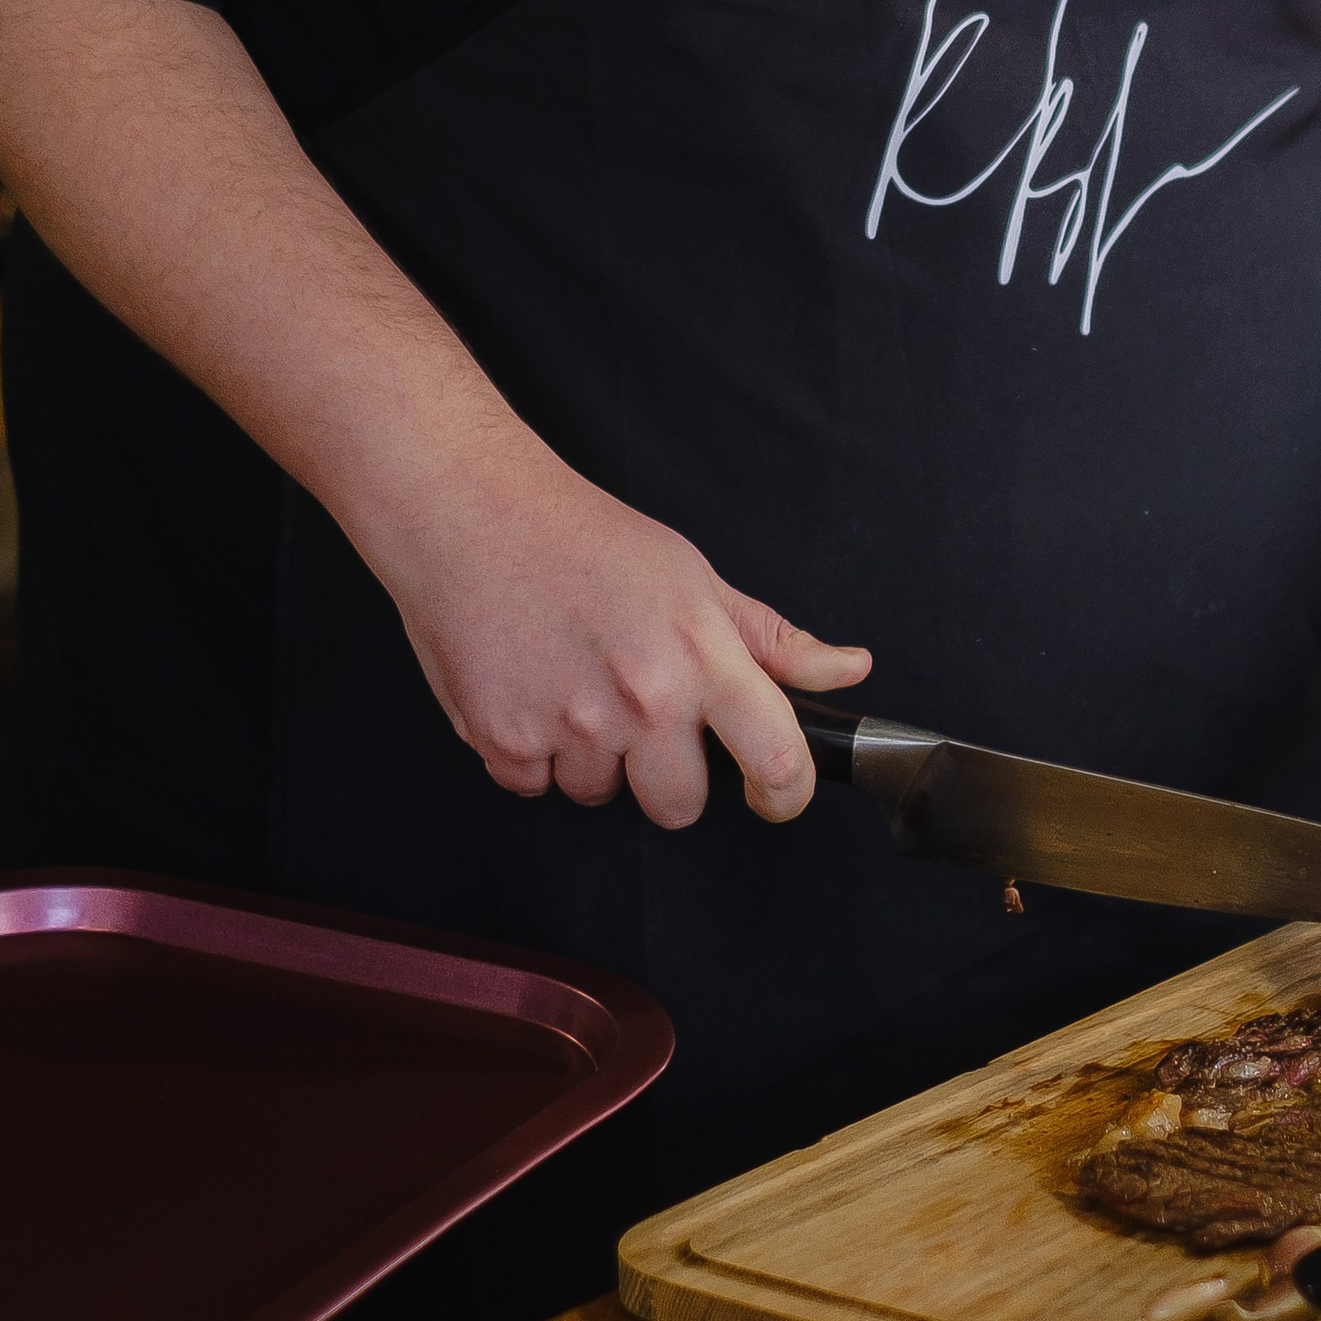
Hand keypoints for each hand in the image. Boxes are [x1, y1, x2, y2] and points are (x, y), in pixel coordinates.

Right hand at [368, 424, 870, 829]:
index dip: (785, 794)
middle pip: (680, 806)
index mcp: (701, 657)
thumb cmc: (583, 537)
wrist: (472, 515)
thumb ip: (772, 641)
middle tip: (639, 714)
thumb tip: (848, 670)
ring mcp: (571, 727)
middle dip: (664, 774)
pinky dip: (531, 752)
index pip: (778, 762)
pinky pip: (535, 787)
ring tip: (572, 682)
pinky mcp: (506, 744)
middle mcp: (643, 700)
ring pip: (600, 794)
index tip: (772, 793)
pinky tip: (529, 689)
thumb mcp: (695, 577)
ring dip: (590, 758)